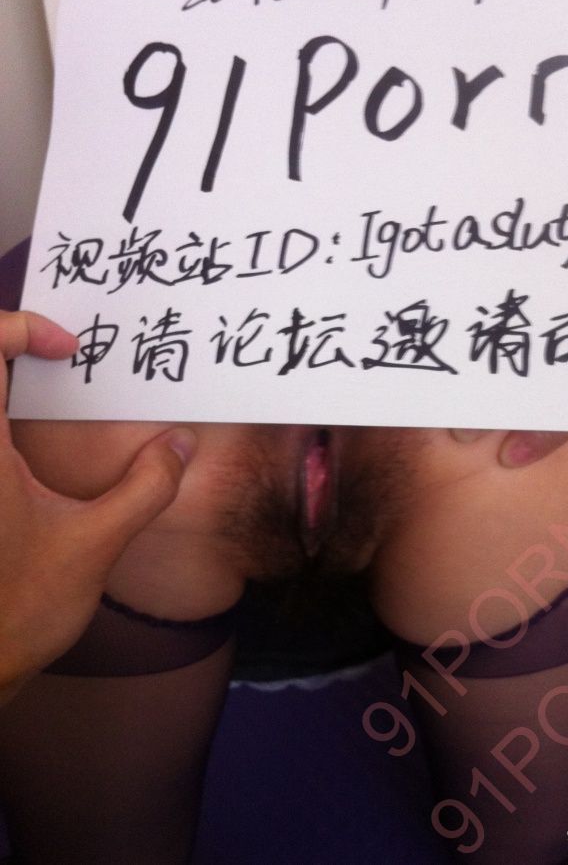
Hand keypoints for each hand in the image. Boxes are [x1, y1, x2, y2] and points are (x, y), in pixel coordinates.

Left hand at [0, 310, 195, 699]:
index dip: (22, 328)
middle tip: (54, 350)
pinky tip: (29, 424)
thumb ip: (145, 487)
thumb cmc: (23, 606)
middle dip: (7, 340)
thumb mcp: (97, 542)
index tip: (69, 347)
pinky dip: (1, 404)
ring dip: (1, 373)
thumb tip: (181, 444)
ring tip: (45, 375)